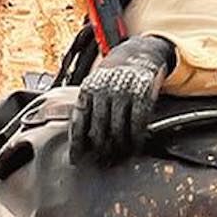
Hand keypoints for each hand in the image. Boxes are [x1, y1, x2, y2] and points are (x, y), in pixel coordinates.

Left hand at [70, 33, 174, 162]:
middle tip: (101, 162)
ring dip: (117, 147)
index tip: (75, 160)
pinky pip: (137, 123)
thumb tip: (81, 137)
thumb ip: (87, 106)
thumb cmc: (114, 76)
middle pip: (99, 129)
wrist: (139, 54)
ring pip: (117, 129)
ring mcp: (123, 93)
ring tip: (117, 157)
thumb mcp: (95, 85)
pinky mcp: (142, 95)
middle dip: (99, 149)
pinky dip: (135, 138)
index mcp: (88, 90)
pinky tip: (134, 146)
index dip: (76, 143)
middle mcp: (104, 91)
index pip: (79, 121)